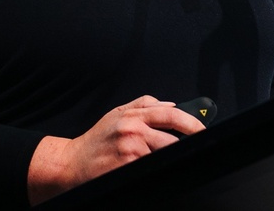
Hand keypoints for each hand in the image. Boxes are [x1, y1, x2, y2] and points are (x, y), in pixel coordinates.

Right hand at [28, 94, 205, 204]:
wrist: (70, 164)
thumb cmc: (96, 140)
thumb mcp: (118, 113)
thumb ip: (145, 104)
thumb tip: (171, 103)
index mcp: (133, 116)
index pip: (171, 114)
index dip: (191, 122)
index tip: (203, 129)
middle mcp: (133, 131)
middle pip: (172, 138)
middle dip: (187, 143)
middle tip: (196, 147)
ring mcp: (130, 152)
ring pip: (164, 154)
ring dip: (173, 157)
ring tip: (177, 159)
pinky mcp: (126, 170)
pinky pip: (151, 169)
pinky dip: (159, 168)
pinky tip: (159, 169)